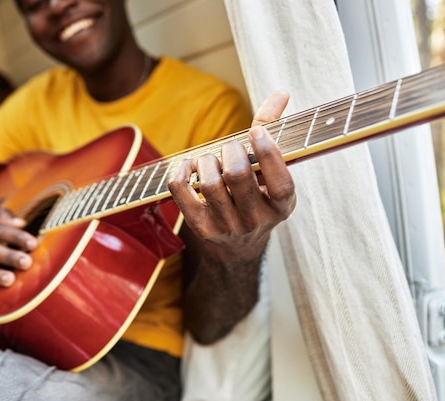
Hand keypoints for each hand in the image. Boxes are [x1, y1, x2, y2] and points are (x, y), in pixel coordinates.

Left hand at [169, 90, 295, 258]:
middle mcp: (256, 220)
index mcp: (281, 205)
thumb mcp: (271, 171)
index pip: (280, 180)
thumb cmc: (257, 194)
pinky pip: (181, 191)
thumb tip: (281, 92)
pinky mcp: (201, 227)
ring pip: (209, 182)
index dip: (267, 152)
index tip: (255, 132)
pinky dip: (181, 170)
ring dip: (206, 160)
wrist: (239, 245)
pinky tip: (190, 166)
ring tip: (211, 159)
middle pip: (237, 175)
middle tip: (230, 148)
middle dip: (230, 150)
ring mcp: (227, 226)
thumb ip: (273, 131)